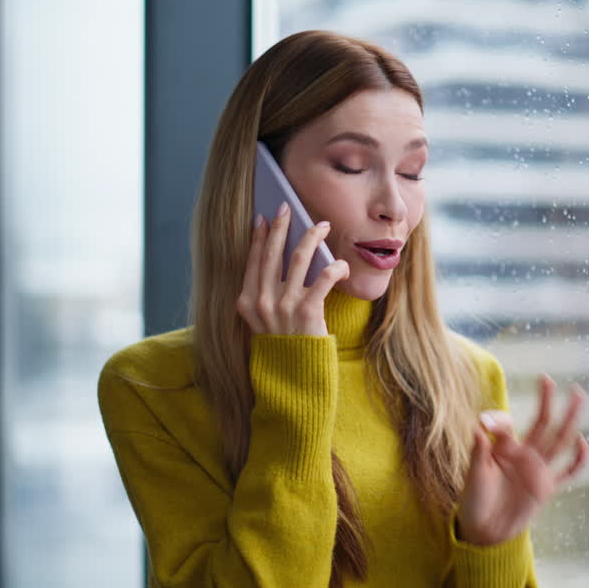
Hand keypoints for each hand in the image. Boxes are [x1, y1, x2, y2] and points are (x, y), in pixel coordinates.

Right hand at [236, 202, 350, 336]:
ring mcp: (284, 305)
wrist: (293, 380)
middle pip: (272, 253)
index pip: (253, 261)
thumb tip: (282, 260)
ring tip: (322, 225)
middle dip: (280, 226)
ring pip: (299, 258)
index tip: (263, 218)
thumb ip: (265, 296)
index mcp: (246, 301)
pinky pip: (323, 277)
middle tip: (287, 207)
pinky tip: (342, 264)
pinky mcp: (308, 311)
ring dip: (312, 236)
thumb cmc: (283, 348)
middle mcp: (262, 301)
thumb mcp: (263, 322)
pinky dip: (335, 267)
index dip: (258, 237)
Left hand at [455, 374, 588, 546]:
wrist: (485, 531)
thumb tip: (478, 425)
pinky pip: (567, 472)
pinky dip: (577, 460)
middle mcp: (523, 454)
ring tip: (578, 396)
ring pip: (558, 440)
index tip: (486, 423)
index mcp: (503, 449)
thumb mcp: (474, 475)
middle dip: (546, 402)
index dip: (499, 421)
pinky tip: (582, 442)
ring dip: (569, 419)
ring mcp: (538, 469)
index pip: (506, 426)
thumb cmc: (474, 500)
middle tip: (549, 380)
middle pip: (540, 423)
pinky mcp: (547, 487)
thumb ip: (479, 451)